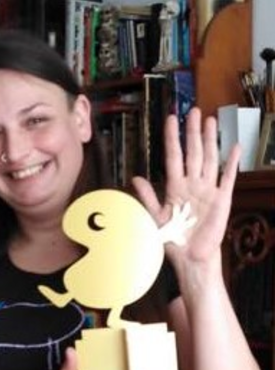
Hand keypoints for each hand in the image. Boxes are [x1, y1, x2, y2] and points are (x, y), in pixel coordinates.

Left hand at [132, 107, 240, 265]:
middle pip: (193, 152)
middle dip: (192, 132)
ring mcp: (208, 190)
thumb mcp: (156, 216)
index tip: (171, 119)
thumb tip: (135, 178)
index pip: (174, 156)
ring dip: (210, 140)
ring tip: (211, 121)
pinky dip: (231, 163)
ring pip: (209, 159)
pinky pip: (228, 177)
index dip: (172, 138)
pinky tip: (235, 147)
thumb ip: (148, 196)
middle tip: (193, 112)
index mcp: (175, 186)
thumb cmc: (173, 239)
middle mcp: (192, 184)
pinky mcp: (222, 199)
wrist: (191, 257)